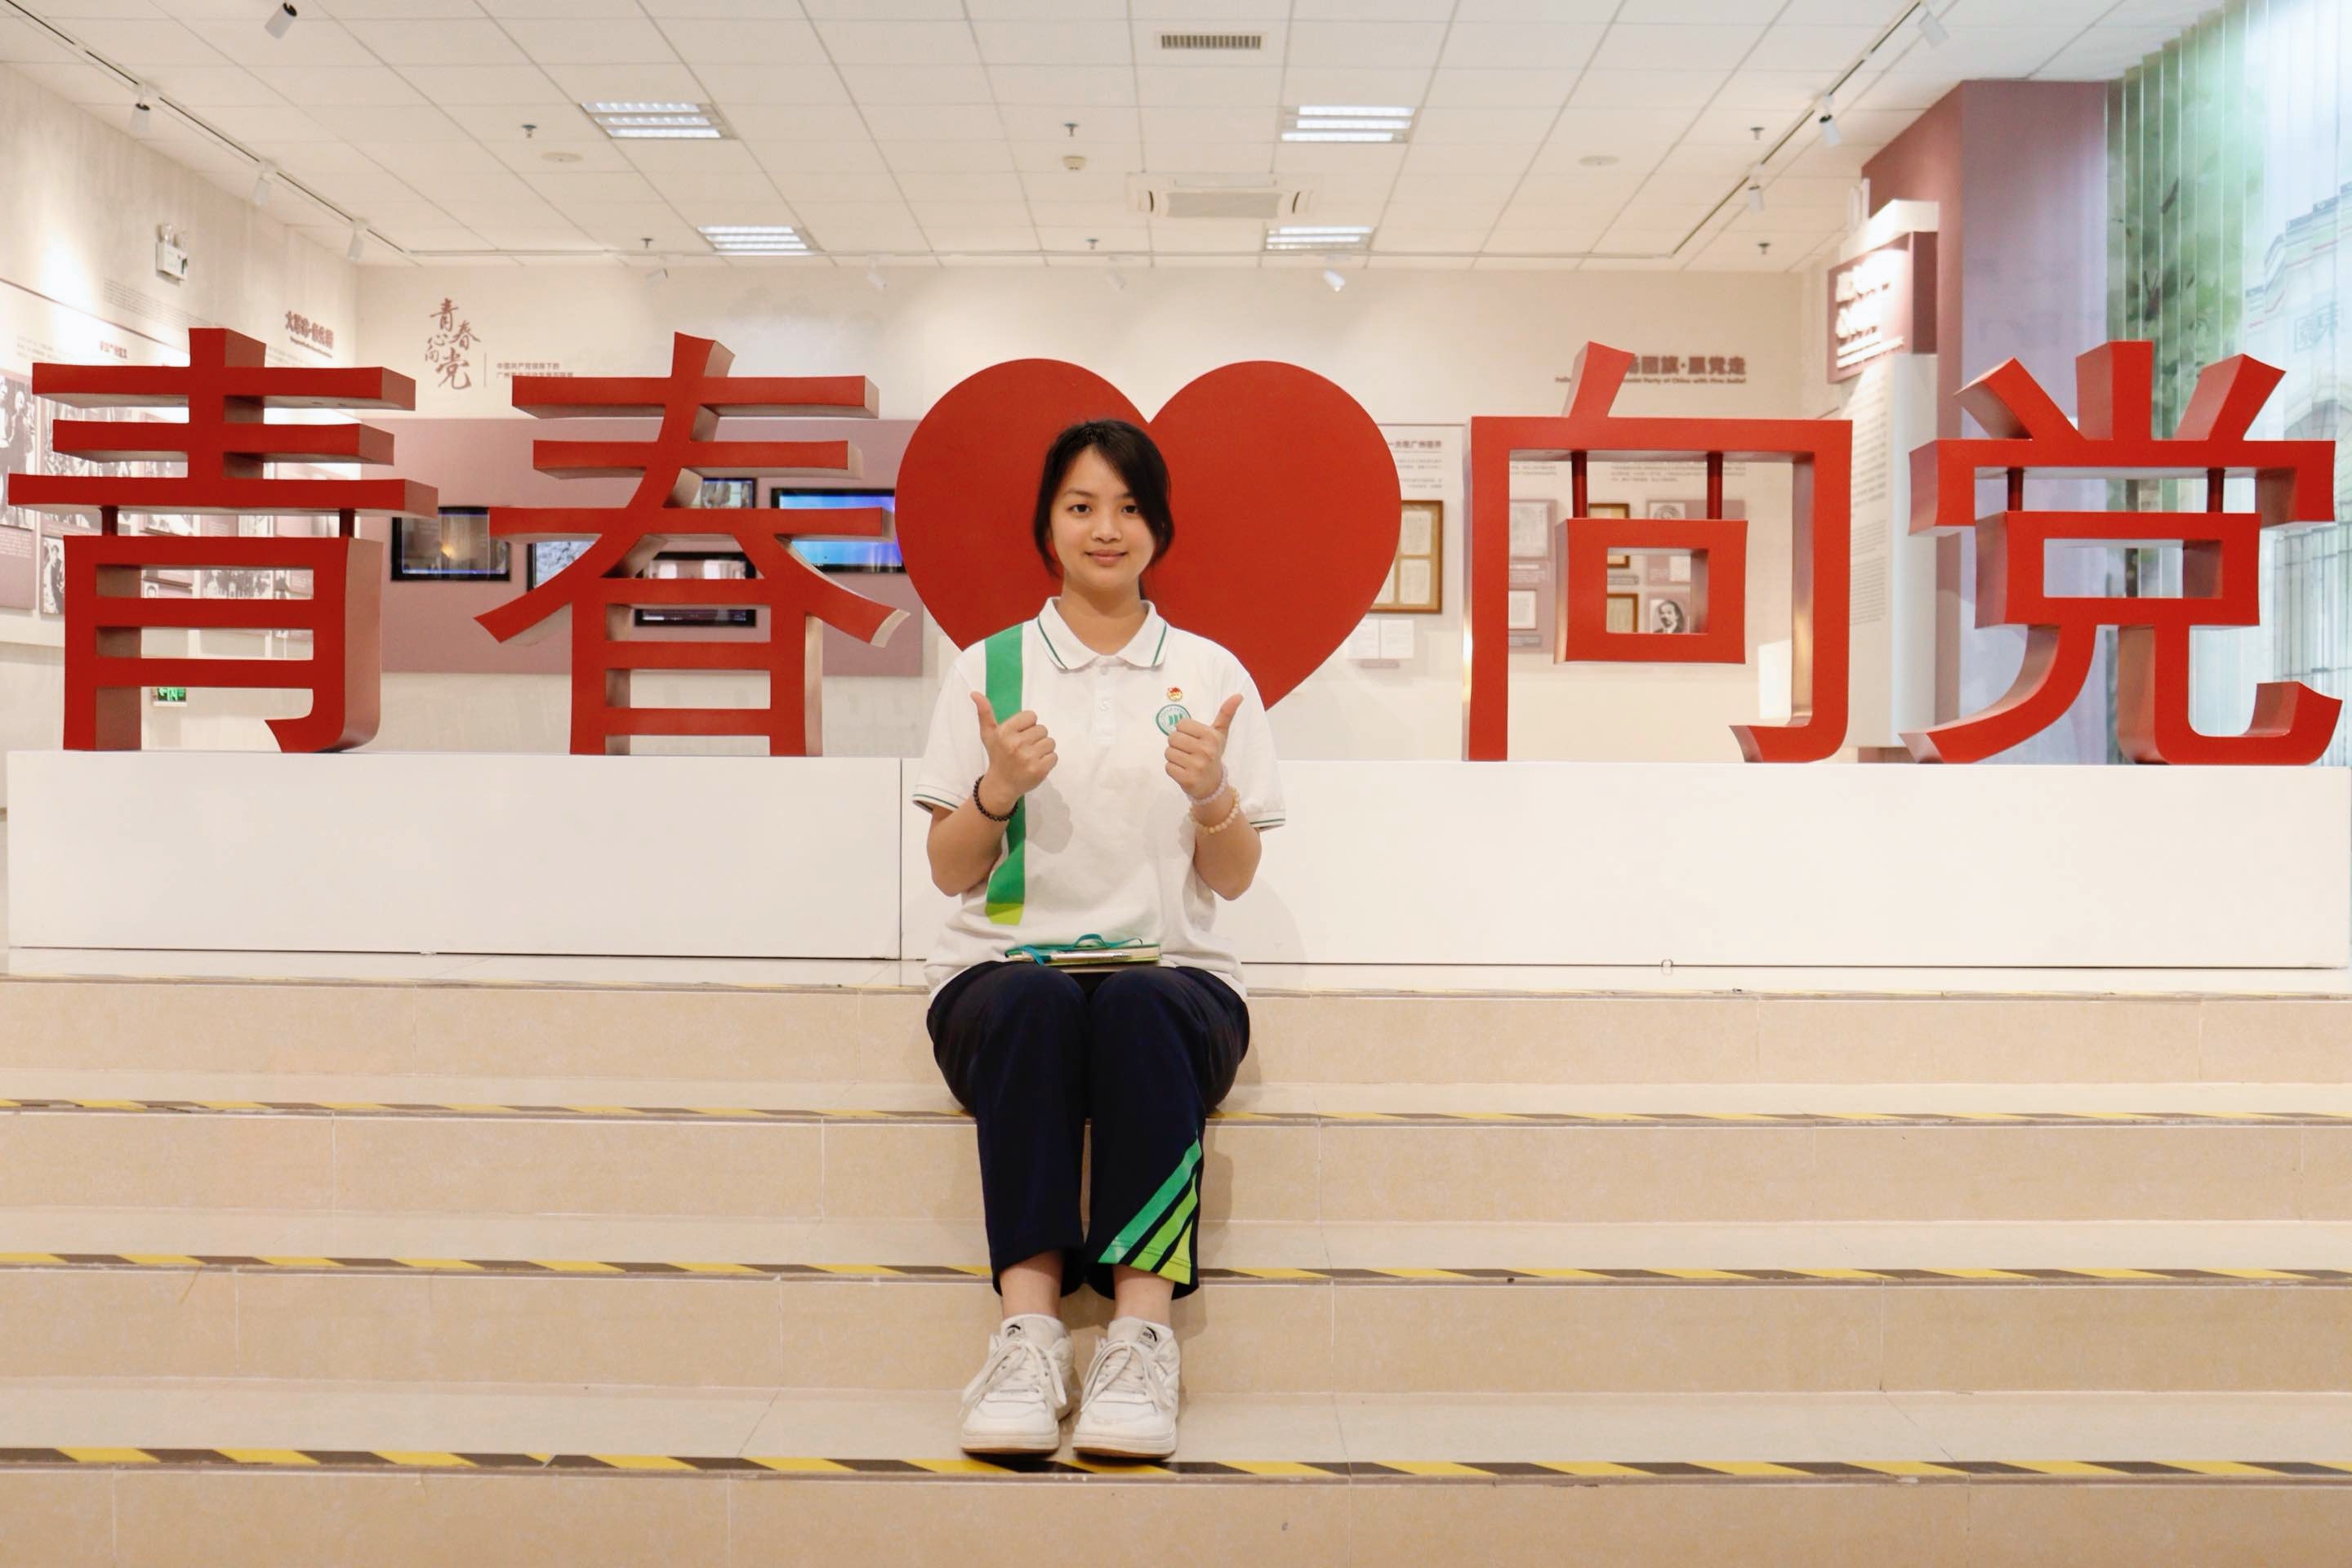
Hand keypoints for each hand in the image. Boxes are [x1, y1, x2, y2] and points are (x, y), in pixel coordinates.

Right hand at [972, 691, 1054, 811]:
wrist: (1001, 784)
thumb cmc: (997, 756)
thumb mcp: (988, 734)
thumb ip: (984, 712)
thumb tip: (974, 693)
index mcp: (1005, 732)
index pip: (1031, 716)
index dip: (1028, 725)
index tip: (1019, 735)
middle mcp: (1016, 744)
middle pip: (1042, 729)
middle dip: (1036, 738)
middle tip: (1025, 748)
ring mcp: (1028, 758)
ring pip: (1050, 742)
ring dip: (1043, 749)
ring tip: (1031, 756)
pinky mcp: (1039, 770)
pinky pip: (1054, 756)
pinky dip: (1048, 761)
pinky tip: (1036, 764)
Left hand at [1165, 693, 1241, 803]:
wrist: (1213, 785)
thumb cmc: (1213, 755)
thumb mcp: (1220, 734)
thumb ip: (1226, 714)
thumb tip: (1238, 695)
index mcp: (1211, 736)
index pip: (1181, 724)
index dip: (1184, 732)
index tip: (1193, 740)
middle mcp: (1206, 750)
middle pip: (1173, 737)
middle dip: (1177, 745)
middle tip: (1188, 752)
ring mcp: (1197, 766)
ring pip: (1168, 752)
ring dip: (1174, 757)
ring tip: (1186, 761)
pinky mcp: (1187, 779)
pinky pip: (1168, 767)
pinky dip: (1173, 769)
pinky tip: (1184, 771)